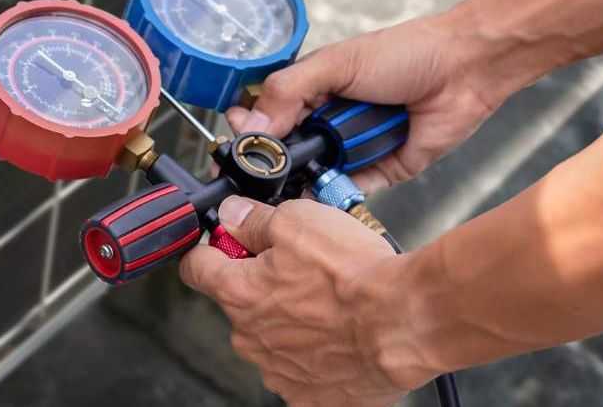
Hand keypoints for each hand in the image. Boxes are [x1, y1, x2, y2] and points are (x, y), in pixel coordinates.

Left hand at [180, 197, 433, 405]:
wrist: (407, 321)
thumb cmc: (355, 274)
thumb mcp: (297, 221)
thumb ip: (254, 219)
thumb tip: (232, 214)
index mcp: (237, 293)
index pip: (195, 268)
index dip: (210, 249)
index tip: (225, 244)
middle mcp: (249, 338)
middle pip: (239, 303)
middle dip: (263, 286)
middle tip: (302, 272)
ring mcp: (278, 372)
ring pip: (272, 338)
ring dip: (292, 322)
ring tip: (331, 305)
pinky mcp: (310, 397)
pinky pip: (302, 371)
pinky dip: (317, 355)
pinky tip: (342, 337)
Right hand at [225, 16, 507, 191]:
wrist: (465, 70)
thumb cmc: (405, 53)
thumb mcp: (337, 63)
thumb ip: (289, 90)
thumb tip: (252, 125)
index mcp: (312, 91)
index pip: (266, 116)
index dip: (250, 132)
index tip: (236, 144)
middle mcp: (327, 122)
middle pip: (285, 151)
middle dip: (273, 162)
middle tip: (258, 170)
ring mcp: (352, 149)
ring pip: (312, 175)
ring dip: (302, 180)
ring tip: (288, 184)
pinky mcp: (379, 171)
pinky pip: (347, 191)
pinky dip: (334, 195)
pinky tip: (319, 195)